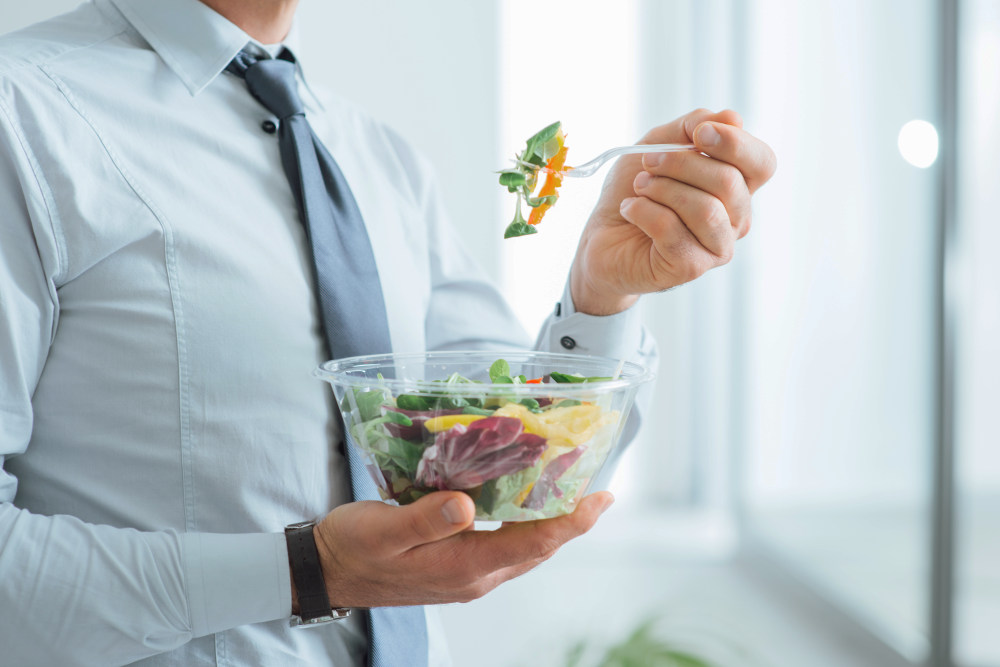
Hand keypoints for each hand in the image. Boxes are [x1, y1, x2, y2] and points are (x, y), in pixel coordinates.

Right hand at [305, 490, 612, 608]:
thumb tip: (466, 504)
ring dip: (550, 521)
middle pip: (537, 547)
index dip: (571, 521)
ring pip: (523, 548)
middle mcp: (474, 576)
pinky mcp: (457, 565)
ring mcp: (467, 574)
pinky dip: (523, 522)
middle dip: (571, 519)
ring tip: (570, 489)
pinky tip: (524, 500)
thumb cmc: (352, 548)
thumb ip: (425, 519)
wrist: (327, 572)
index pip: (533, 543)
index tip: (602, 498)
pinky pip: (504, 545)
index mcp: (463, 567)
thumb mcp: (383, 530)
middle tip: (597, 485)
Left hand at [569, 109, 776, 314]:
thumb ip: (693, 126)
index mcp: (737, 187)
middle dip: (681, 163)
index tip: (697, 134)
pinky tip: (630, 210)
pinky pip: (672, 230)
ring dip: (662, 189)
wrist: (602, 237)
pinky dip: (643, 211)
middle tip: (648, 163)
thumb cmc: (635, 190)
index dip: (735, 144)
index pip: (762, 163)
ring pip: (705, 209)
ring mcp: (716, 247)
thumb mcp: (659, 143)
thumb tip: (733, 119)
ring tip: (639, 188)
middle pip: (728, 182)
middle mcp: (736, 220)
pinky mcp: (689, 267)